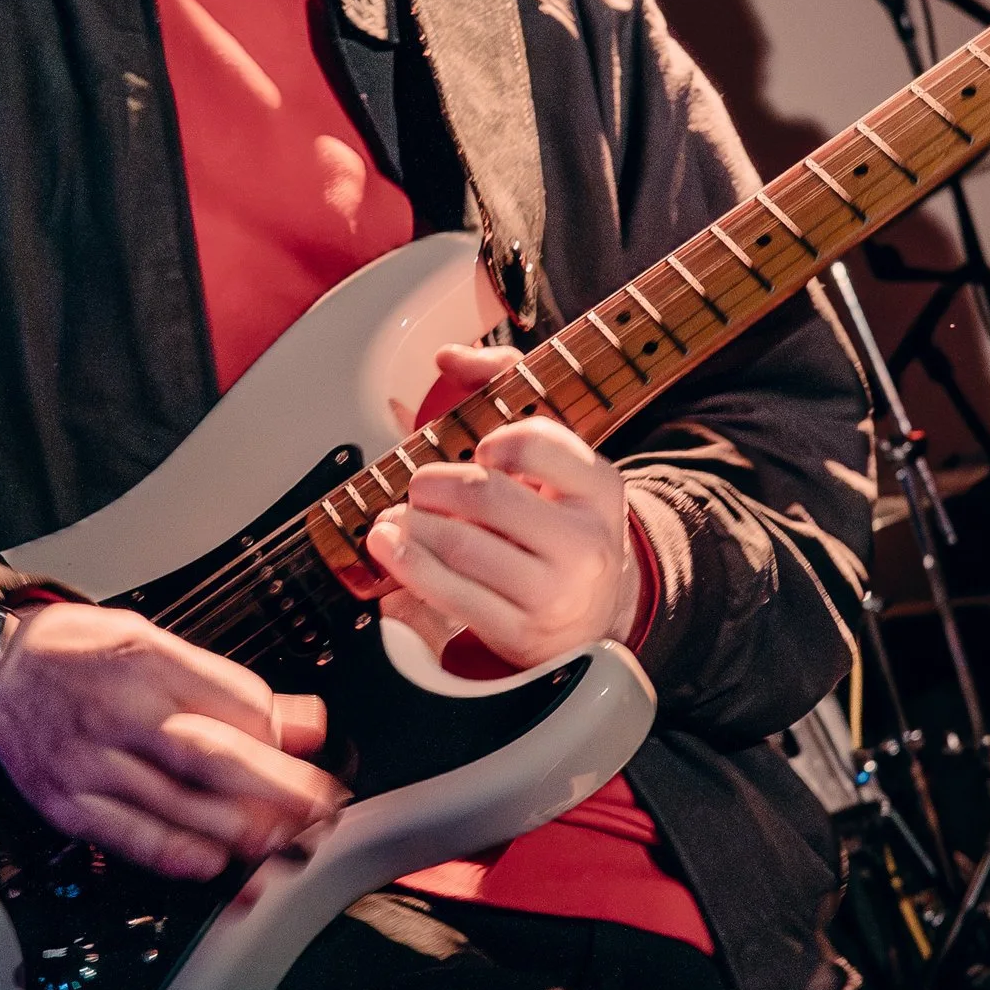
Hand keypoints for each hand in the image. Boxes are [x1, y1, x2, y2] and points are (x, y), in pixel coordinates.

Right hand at [0, 600, 345, 879]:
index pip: (234, 703)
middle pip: (212, 755)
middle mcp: (120, 713)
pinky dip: (173, 852)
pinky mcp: (67, 802)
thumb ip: (232, 689)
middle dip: (277, 789)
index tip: (313, 756)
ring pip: (177, 802)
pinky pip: (126, 836)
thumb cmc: (79, 656)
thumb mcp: (156, 646)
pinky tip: (211, 862)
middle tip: (319, 810)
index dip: (280, 736)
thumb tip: (304, 722)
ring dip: (238, 829)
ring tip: (282, 842)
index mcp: (148, 663)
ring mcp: (90, 762)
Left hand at [368, 344, 640, 669]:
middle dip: (435, 485)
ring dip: (413, 524)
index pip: (538, 445)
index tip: (481, 452)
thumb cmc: (560, 522)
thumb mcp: (556, 460)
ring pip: (460, 544)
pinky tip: (390, 546)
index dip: (495, 442)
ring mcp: (554, 593)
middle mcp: (585, 542)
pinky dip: (407, 564)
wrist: (594, 614)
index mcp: (600, 489)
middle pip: (486, 496)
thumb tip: (448, 356)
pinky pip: (449, 594)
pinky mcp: (519, 632)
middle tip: (420, 485)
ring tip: (400, 517)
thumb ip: (507, 388)